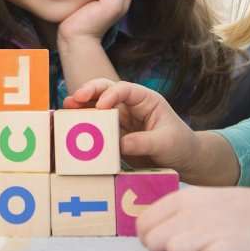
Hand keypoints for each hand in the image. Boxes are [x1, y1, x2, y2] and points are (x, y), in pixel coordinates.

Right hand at [63, 78, 197, 172]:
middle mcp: (129, 105)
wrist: (183, 161)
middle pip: (106, 89)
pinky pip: (95, 125)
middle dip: (89, 91)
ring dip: (81, 105)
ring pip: (96, 104)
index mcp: (145, 100)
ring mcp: (119, 118)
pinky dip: (82, 122)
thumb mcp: (165, 143)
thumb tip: (118, 144)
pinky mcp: (112, 133)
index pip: (125, 89)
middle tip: (74, 98)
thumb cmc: (180, 145)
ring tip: (66, 108)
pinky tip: (69, 124)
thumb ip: (143, 142)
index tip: (101, 106)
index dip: (111, 94)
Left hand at [137, 186, 249, 250]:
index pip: (144, 224)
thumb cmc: (236, 211)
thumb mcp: (200, 200)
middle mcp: (191, 213)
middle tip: (184, 250)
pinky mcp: (226, 250)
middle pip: (153, 241)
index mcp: (182, 199)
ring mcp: (209, 231)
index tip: (164, 241)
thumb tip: (147, 232)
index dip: (150, 236)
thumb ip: (172, 213)